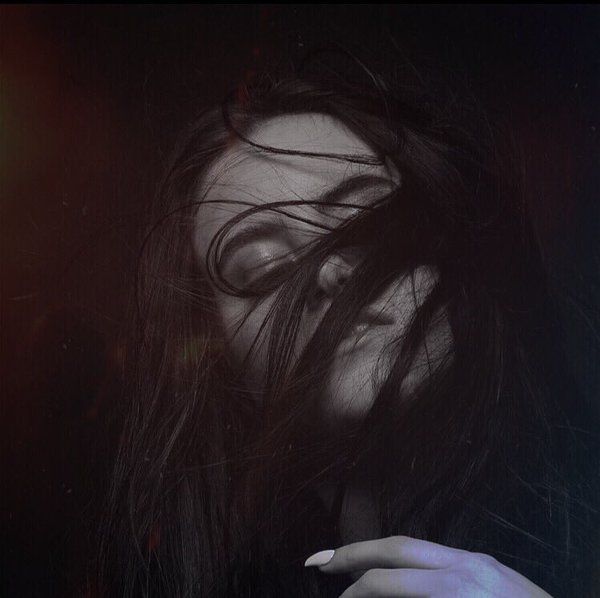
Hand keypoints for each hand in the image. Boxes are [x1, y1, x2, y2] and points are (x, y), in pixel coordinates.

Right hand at [305, 536, 551, 596]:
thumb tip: (378, 595)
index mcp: (459, 587)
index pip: (389, 580)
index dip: (356, 588)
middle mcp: (466, 564)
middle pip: (396, 547)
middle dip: (353, 553)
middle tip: (317, 561)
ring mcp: (478, 558)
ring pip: (415, 542)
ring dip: (377, 551)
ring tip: (346, 561)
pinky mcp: (487, 561)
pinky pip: (434, 552)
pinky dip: (405, 559)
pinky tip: (391, 569)